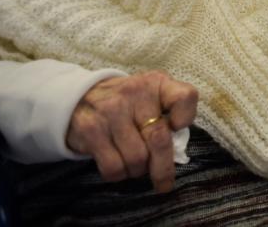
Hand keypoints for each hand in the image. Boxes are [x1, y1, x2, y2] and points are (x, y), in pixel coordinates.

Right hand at [66, 70, 197, 192]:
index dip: (186, 116)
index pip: (184, 97)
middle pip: (159, 139)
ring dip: (138, 170)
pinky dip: (119, 174)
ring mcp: (111, 112)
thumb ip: (168, 114)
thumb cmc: (127, 102)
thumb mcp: (152, 95)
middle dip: (163, 168)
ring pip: (136, 159)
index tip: (178, 127)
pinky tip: (119, 166)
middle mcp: (135, 94)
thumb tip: (175, 151)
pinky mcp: (91, 131)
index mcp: (156, 83)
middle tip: (164, 183)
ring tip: (135, 164)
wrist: (80, 96)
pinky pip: (114, 167)